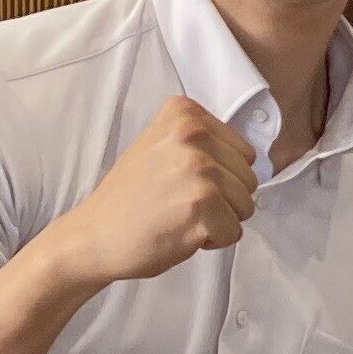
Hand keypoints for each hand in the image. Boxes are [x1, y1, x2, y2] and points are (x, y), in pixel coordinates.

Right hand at [43, 96, 254, 288]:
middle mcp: (193, 134)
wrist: (92, 234)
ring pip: (247, 205)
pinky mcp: (202, 205)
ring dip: (219, 220)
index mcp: (184, 113)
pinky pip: (235, 232)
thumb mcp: (162, 148)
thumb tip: (259, 159)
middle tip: (178, 202)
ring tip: (178, 215)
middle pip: (250, 178)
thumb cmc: (132, 197)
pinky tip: (179, 232)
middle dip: (224, 199)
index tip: (180, 180)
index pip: (244, 153)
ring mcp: (199, 168)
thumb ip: (205, 144)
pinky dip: (212, 241)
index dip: (221, 176)